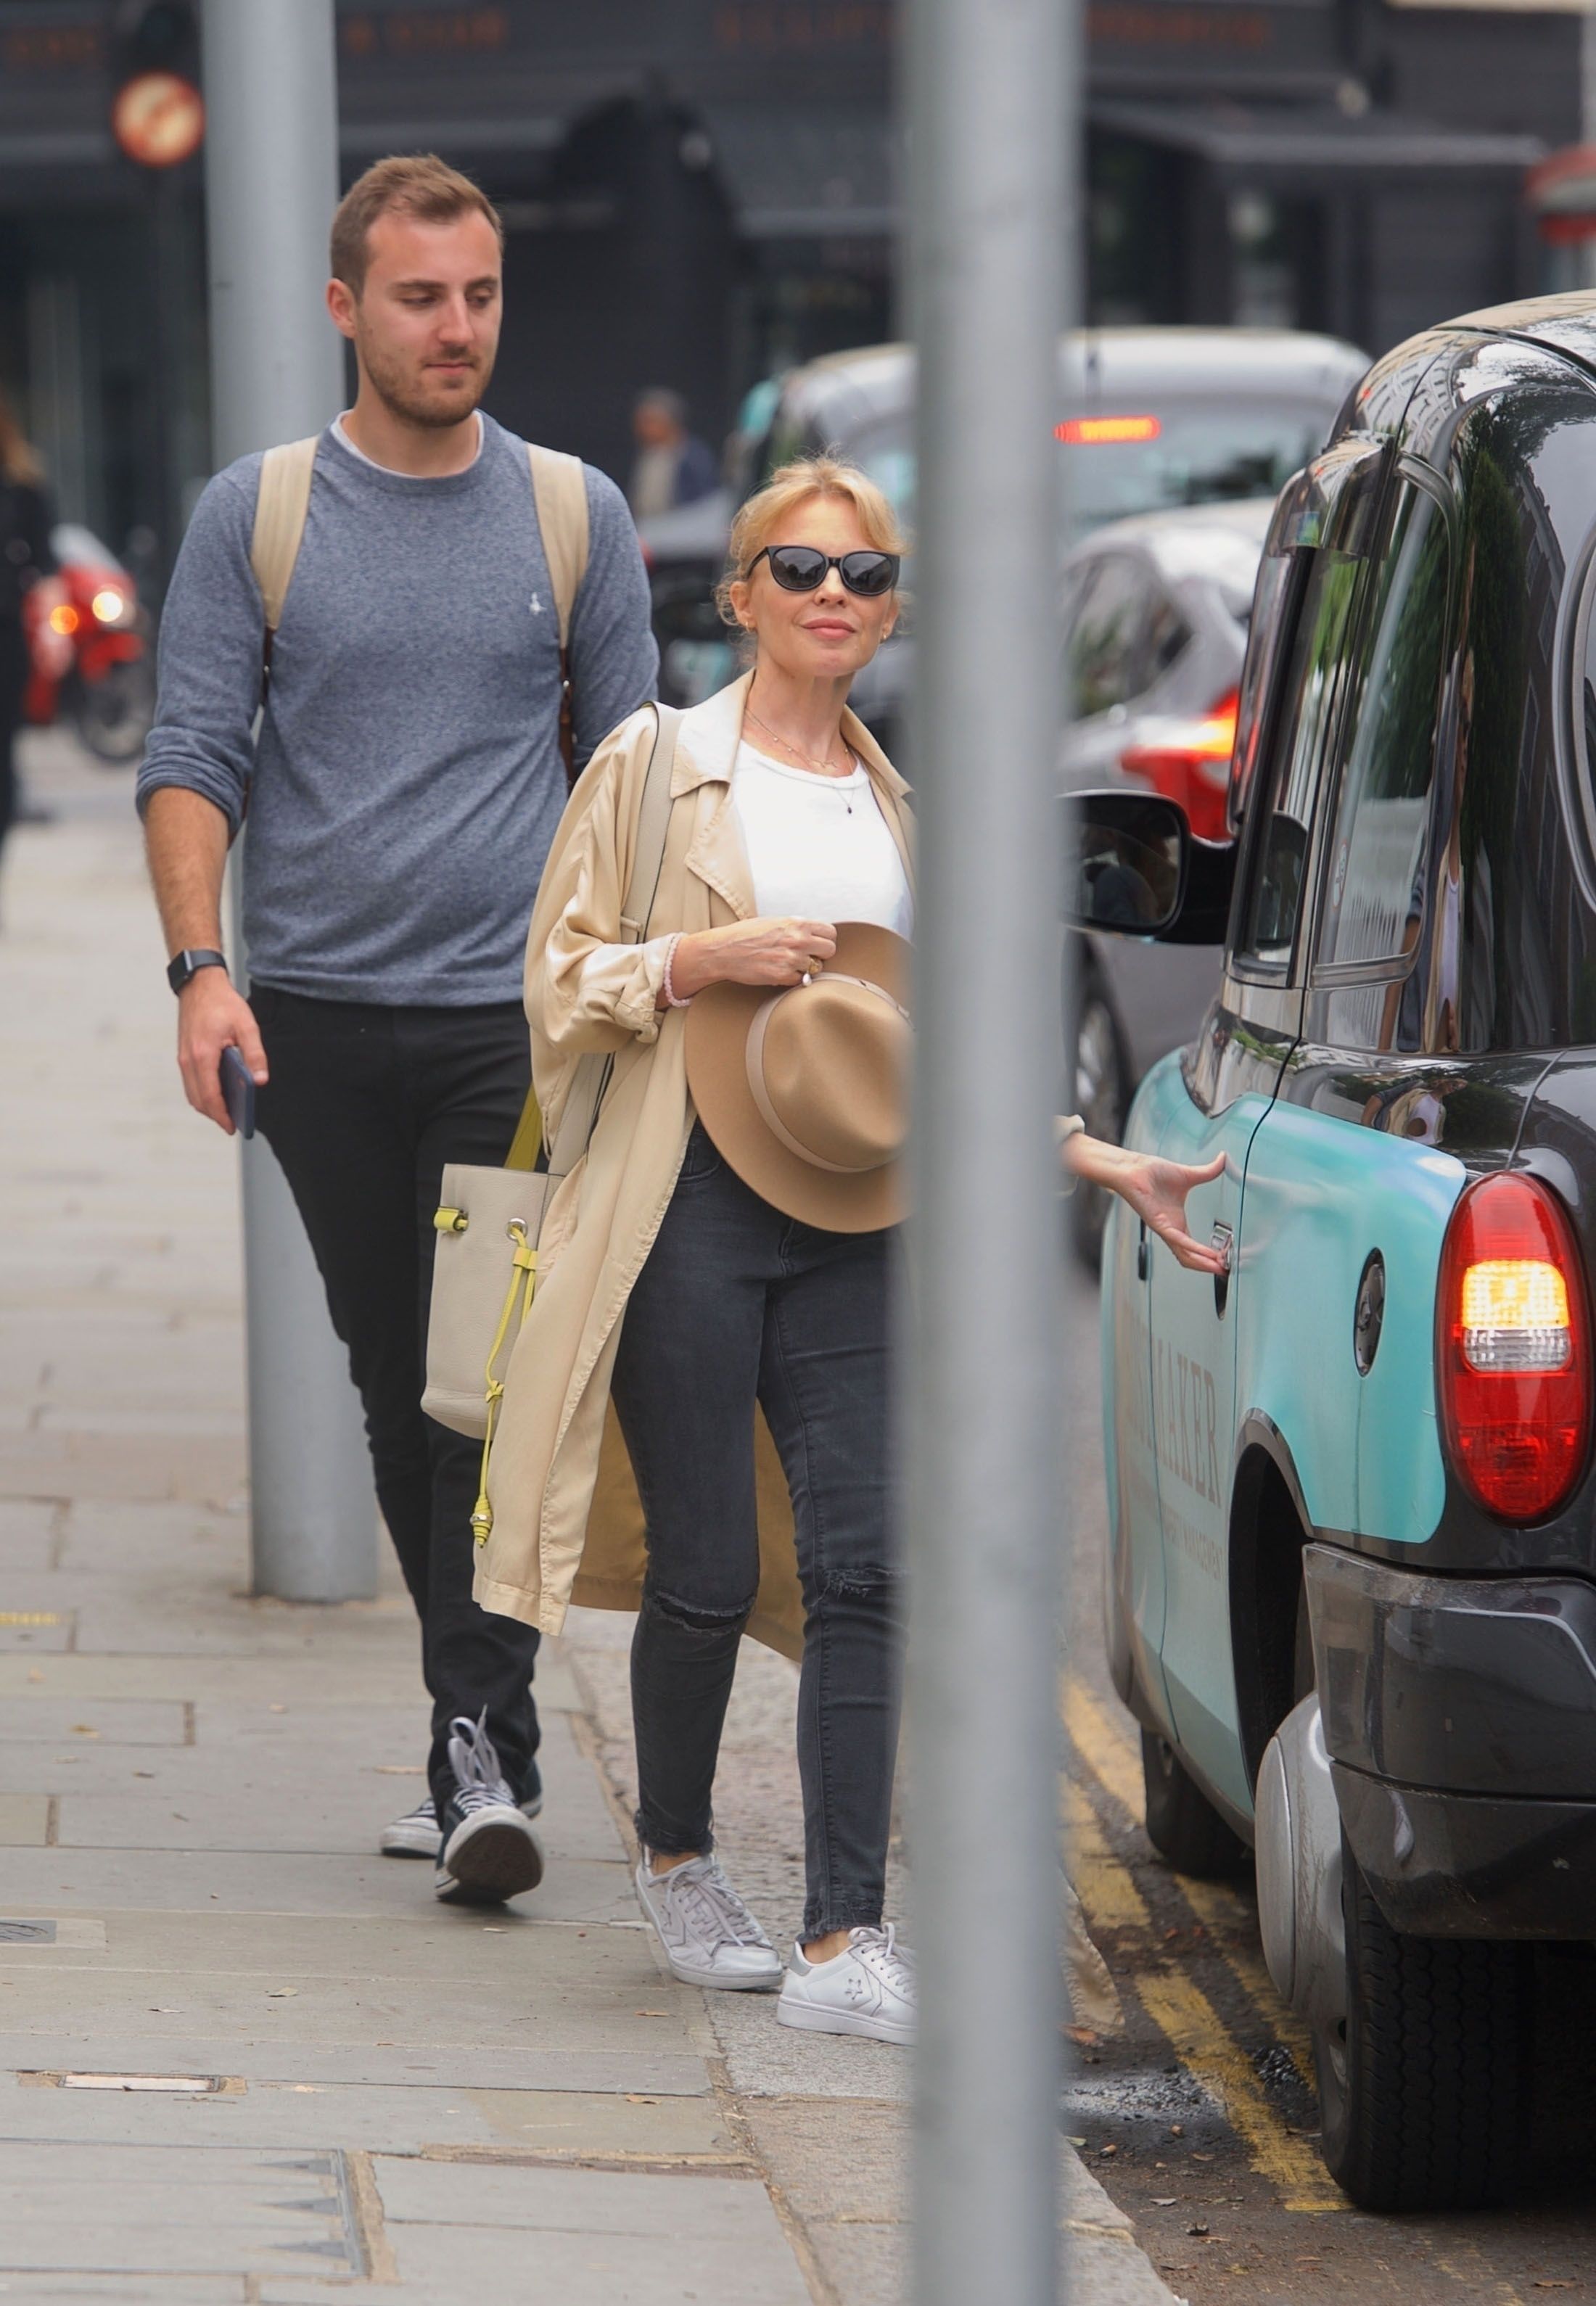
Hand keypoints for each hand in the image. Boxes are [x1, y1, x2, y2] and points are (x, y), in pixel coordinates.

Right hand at [177, 969, 266, 1133]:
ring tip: (229, 1113)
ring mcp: (183, 1058)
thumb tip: (260, 1081)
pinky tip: (219, 1094)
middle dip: (215, 1115)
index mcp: (203, 1055)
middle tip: (234, 1124)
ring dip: (208, 1105)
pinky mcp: (184, 1055)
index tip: (233, 1127)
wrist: (199, 985)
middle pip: (198, 1099)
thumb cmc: (222, 1003)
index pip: (210, 1095)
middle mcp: (188, 1060)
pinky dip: (203, 1093)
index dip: (222, 1115)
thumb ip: (254, 1055)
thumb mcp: (246, 1026)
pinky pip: (191, 1082)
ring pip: (192, 1093)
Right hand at [669, 916, 837, 999]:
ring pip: (816, 968)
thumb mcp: (774, 921)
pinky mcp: (782, 976)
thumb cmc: (746, 934)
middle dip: (820, 954)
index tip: (817, 944)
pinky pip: (800, 980)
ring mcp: (790, 960)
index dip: (825, 939)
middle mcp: (797, 941)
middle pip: (829, 951)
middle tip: (808, 956)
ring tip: (789, 963)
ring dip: (806, 968)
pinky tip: (779, 971)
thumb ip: (795, 927)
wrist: (724, 950)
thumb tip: (813, 932)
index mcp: (797, 924)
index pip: (830, 932)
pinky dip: (793, 978)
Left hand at [1116, 1149, 1227, 1274]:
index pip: (1195, 1249)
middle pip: (1191, 1258)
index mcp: (1177, 1223)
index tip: (1226, 1259)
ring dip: (1204, 1263)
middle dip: (1209, 1267)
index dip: (1210, 1257)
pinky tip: (1208, 1254)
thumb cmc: (1151, 1173)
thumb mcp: (1189, 1175)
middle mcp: (1171, 1230)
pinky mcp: (1159, 1224)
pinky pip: (1179, 1241)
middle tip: (1227, 1271)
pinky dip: (1194, 1249)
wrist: (1133, 1168)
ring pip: (1185, 1255)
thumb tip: (1223, 1160)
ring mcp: (1164, 1229)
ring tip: (1220, 1268)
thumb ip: (1208, 1172)